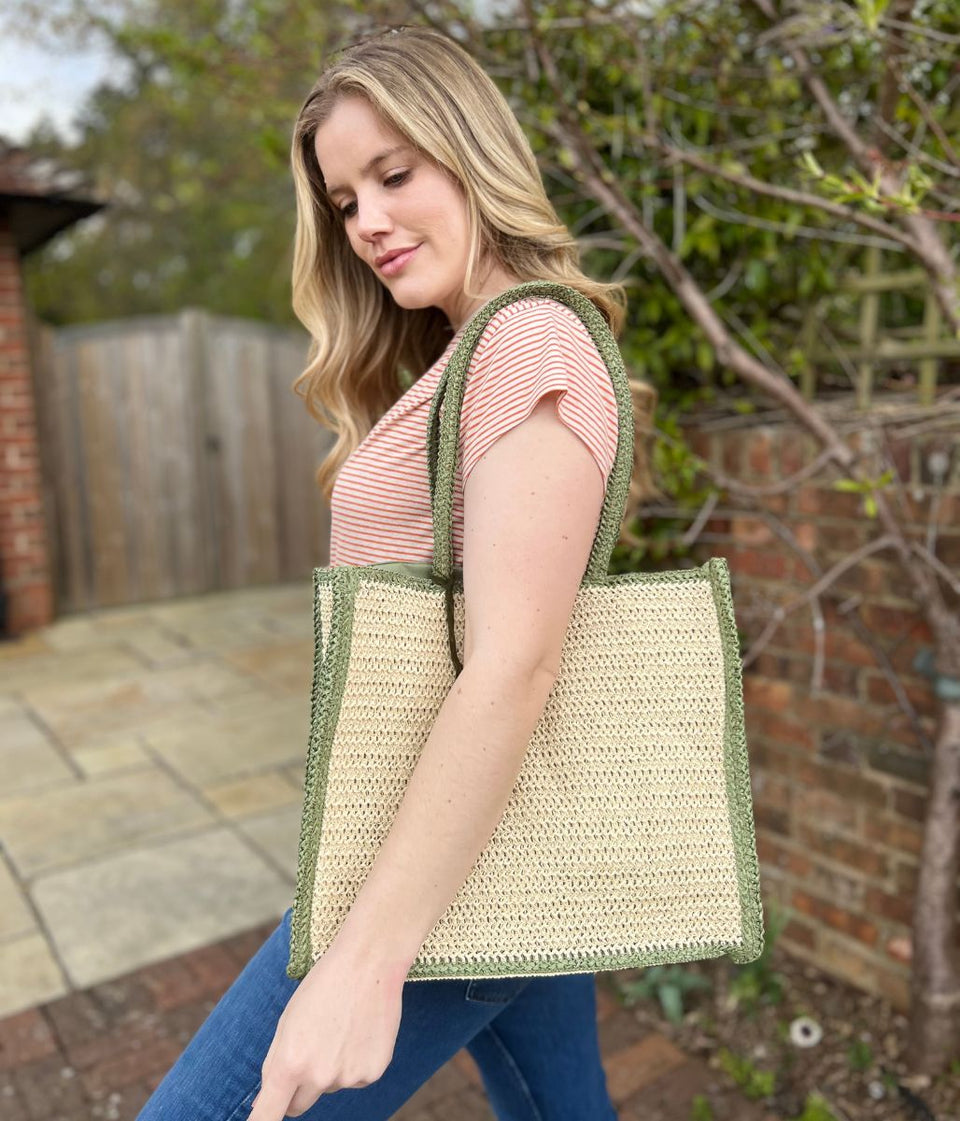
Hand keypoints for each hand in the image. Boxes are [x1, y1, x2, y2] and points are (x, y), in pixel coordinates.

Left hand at [247, 937, 405, 1118]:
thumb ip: (274, 1066)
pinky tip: (359, 1031)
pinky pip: (355, 1078)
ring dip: (329, 1068)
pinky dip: (354, 1062)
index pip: (268, 1116)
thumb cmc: (323, 987)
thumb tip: (262, 1106)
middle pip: (298, 1106)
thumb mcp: (287, 1022)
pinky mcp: (373, 1072)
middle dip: (297, 1088)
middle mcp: (318, 1077)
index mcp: (290, 1063)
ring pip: (329, 1086)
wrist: (369, 962)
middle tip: (309, 1048)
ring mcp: (348, 1077)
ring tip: (341, 1027)